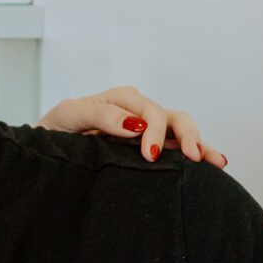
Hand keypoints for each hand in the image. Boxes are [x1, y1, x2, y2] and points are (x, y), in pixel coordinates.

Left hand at [38, 85, 225, 169]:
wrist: (45, 150)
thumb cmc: (55, 129)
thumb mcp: (69, 115)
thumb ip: (100, 115)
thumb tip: (136, 125)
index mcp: (122, 100)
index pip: (149, 111)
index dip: (155, 131)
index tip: (150, 155)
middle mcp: (139, 112)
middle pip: (172, 117)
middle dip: (186, 136)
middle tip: (192, 157)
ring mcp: (147, 131)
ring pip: (181, 131)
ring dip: (199, 144)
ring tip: (214, 162)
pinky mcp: (149, 149)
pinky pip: (177, 148)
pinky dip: (198, 152)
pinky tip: (217, 162)